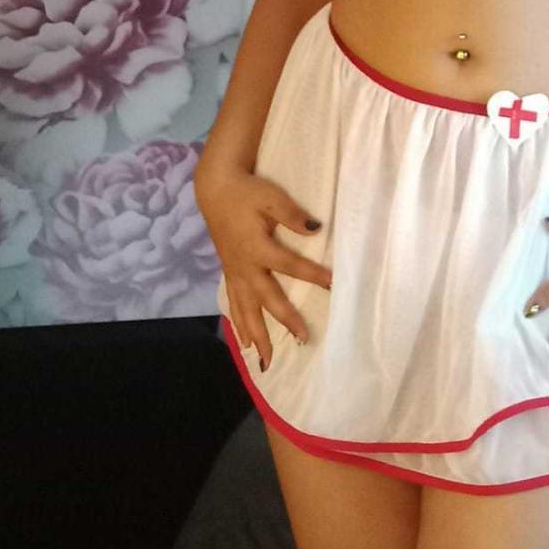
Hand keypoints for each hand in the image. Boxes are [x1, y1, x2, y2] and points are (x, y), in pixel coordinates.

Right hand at [195, 157, 332, 371]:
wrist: (216, 190)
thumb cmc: (247, 192)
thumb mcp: (271, 197)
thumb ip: (292, 214)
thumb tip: (315, 229)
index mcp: (257, 247)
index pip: (289, 265)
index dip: (312, 275)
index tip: (332, 284)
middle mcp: (244, 266)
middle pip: (266, 299)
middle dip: (284, 320)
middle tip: (303, 339)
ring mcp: (234, 272)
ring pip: (245, 309)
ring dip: (256, 334)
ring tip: (265, 358)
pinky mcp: (228, 272)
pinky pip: (233, 303)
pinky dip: (238, 323)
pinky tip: (242, 340)